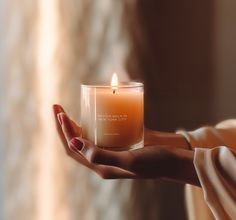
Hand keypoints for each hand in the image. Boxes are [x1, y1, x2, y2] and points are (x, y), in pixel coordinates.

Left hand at [53, 104, 199, 185]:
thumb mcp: (129, 160)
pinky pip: (96, 134)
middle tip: (57, 107)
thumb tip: (74, 144)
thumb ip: (101, 156)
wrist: (172, 160)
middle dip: (63, 126)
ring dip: (72, 125)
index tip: (60, 114)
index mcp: (101, 167)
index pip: (73, 149)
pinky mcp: (117, 143)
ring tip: (65, 111)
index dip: (64, 132)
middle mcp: (102, 160)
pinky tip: (87, 114)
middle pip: (75, 143)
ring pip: (84, 138)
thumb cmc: (154, 161)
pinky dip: (88, 124)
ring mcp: (109, 151)